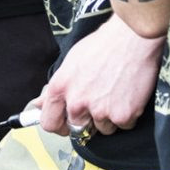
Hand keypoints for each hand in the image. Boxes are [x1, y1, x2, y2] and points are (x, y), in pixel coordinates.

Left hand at [35, 13, 164, 136]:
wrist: (131, 39)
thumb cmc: (101, 46)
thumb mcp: (70, 62)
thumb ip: (56, 88)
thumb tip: (39, 104)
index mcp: (60, 88)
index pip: (49, 123)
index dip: (59, 125)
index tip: (66, 124)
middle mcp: (77, 102)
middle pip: (78, 129)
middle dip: (87, 120)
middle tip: (98, 102)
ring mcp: (100, 111)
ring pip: (103, 129)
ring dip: (109, 117)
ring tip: (115, 93)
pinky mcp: (122, 115)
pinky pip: (123, 126)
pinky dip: (127, 115)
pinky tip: (128, 95)